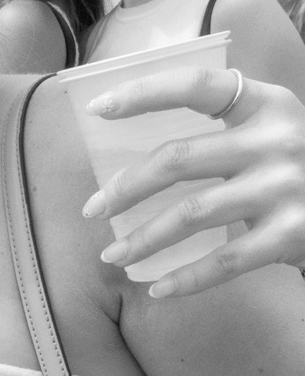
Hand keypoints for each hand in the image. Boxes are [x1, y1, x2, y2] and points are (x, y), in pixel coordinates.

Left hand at [81, 69, 304, 296]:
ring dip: (143, 239)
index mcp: (266, 103)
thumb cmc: (293, 167)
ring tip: (113, 256)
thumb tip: (136, 160)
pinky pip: (225, 261)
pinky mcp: (292, 233)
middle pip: (179, 159)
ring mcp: (285, 187)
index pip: (196, 86)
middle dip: (125, 188)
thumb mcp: (270, 131)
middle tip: (92, 210)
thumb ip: (220, 129)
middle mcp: (276, 140)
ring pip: (191, 214)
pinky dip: (187, 279)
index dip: (143, 93)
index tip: (98, 108)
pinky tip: (159, 289)